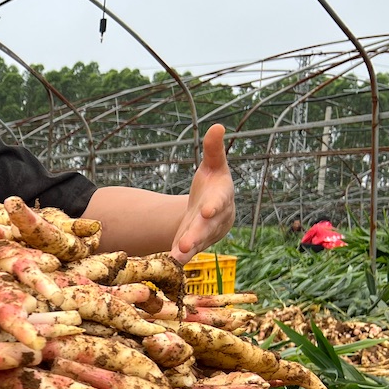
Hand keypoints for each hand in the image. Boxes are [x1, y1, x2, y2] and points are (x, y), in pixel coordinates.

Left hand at [170, 123, 233, 264]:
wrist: (215, 212)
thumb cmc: (214, 184)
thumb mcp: (214, 165)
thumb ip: (214, 149)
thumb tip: (218, 126)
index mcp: (220, 198)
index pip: (219, 202)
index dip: (214, 207)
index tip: (207, 211)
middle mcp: (215, 219)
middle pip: (206, 228)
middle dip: (196, 235)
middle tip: (185, 243)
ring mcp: (204, 234)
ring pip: (196, 243)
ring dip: (186, 250)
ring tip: (175, 257)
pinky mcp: (193, 244)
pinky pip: (186, 252)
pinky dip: (178, 258)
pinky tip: (168, 263)